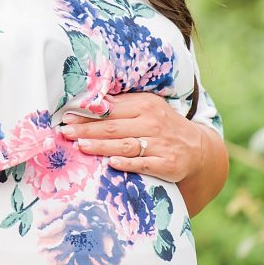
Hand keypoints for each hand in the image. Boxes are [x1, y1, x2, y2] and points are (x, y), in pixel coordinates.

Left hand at [59, 92, 204, 181]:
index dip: (87, 115)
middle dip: (87, 130)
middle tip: (65, 133)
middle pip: (113, 127)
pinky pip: (144, 164)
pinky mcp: (167, 164)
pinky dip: (128, 163)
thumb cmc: (162, 125)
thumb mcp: (146, 108)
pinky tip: (112, 163)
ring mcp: (160, 144)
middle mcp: (152, 123)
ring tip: (80, 146)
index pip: (111, 111)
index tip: (67, 118)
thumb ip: (121, 105)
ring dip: (101, 146)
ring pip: (125, 145)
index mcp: (145, 106)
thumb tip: (90, 101)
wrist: (198, 148)